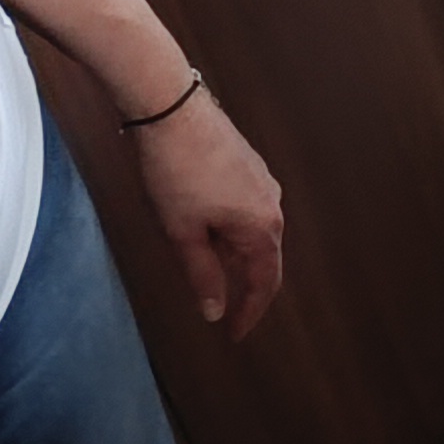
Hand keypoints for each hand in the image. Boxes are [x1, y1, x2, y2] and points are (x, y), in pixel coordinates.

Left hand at [130, 87, 284, 334]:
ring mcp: (262, 181)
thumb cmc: (176, 172)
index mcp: (262, 228)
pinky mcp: (248, 165)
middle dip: (245, 287)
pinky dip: (230, 230)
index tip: (233, 335)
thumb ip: (202, 275)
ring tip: (208, 270)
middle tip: (225, 311)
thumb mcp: (183, 233)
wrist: (171, 108)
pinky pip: (247, 210)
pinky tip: (205, 228)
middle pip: (264, 259)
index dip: (249, 314)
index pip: (264, 284)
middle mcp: (272, 205)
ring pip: (254, 233)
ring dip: (235, 256)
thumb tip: (214, 311)